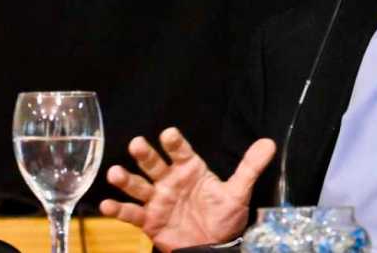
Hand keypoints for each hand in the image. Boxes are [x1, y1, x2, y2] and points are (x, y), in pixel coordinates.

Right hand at [99, 128, 275, 252]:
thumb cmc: (223, 217)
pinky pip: (131, 214)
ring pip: (138, 186)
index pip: (181, 152)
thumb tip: (269, 143)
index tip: (168, 134)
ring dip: (126, 179)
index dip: (174, 143)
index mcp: (191, 170)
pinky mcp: (148, 220)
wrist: (212, 246)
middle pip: (155, 164)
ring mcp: (158, 200)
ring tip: (115, 173)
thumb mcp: (238, 192)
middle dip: (145, 154)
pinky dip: (118, 210)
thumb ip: (250, 167)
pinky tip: (107, 204)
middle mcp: (170, 181)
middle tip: (137, 143)